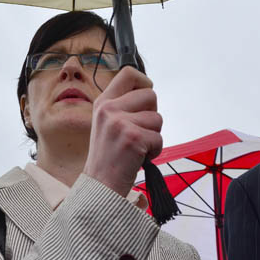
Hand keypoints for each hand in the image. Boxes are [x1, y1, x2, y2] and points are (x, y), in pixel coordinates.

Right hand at [83, 67, 162, 196]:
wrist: (100, 186)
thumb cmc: (109, 157)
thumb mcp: (108, 124)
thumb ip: (124, 107)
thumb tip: (149, 91)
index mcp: (103, 102)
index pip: (128, 73)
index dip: (144, 82)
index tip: (145, 99)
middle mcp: (109, 109)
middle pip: (151, 95)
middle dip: (152, 115)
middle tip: (139, 132)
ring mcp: (119, 123)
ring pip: (157, 118)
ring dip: (153, 136)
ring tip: (136, 148)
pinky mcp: (132, 138)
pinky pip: (159, 138)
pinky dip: (154, 151)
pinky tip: (138, 158)